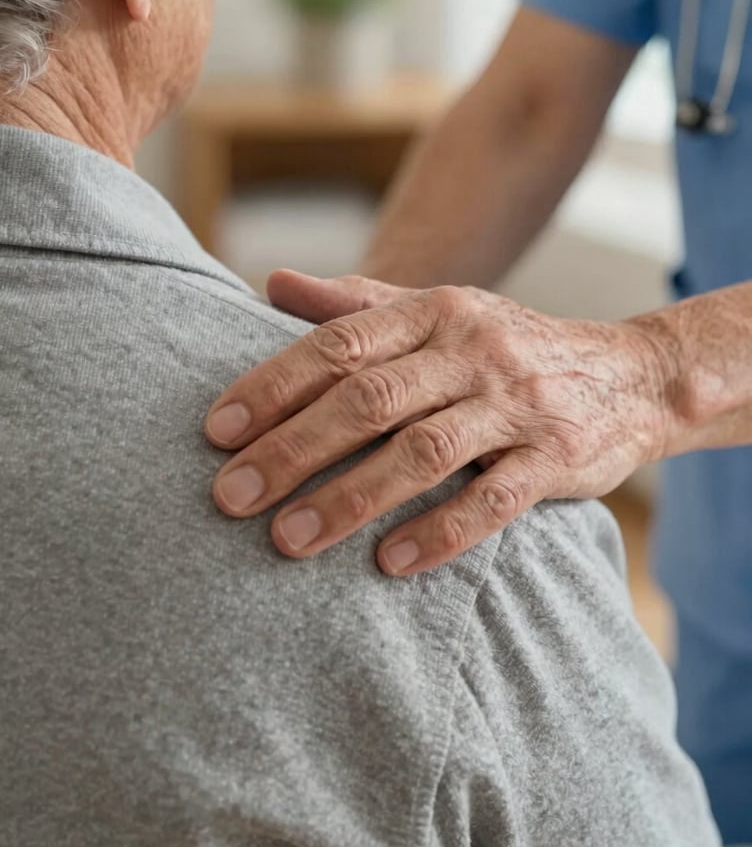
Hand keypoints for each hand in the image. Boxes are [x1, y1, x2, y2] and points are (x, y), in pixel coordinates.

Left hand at [205, 271, 670, 576]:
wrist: (629, 375)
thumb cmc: (507, 348)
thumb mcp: (438, 313)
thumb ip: (357, 304)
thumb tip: (272, 282)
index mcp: (434, 313)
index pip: (340, 344)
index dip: (274, 385)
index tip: (217, 431)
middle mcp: (472, 351)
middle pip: (369, 400)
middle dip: (293, 450)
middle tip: (230, 496)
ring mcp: (517, 404)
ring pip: (423, 452)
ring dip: (351, 498)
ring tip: (289, 540)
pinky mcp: (556, 458)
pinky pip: (494, 500)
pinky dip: (441, 531)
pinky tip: (390, 563)